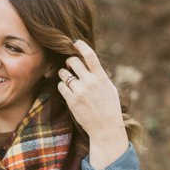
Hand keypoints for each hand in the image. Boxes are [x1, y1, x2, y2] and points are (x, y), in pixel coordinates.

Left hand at [56, 40, 128, 169]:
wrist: (105, 127)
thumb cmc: (109, 107)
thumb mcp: (109, 88)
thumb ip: (99, 76)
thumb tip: (89, 64)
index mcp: (101, 77)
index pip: (90, 55)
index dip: (81, 46)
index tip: (75, 42)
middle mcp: (90, 82)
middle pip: (72, 61)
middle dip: (69, 62)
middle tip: (70, 66)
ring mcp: (80, 91)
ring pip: (63, 73)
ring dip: (63, 74)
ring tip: (69, 80)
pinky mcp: (71, 100)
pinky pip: (60, 86)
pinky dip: (62, 86)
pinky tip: (68, 91)